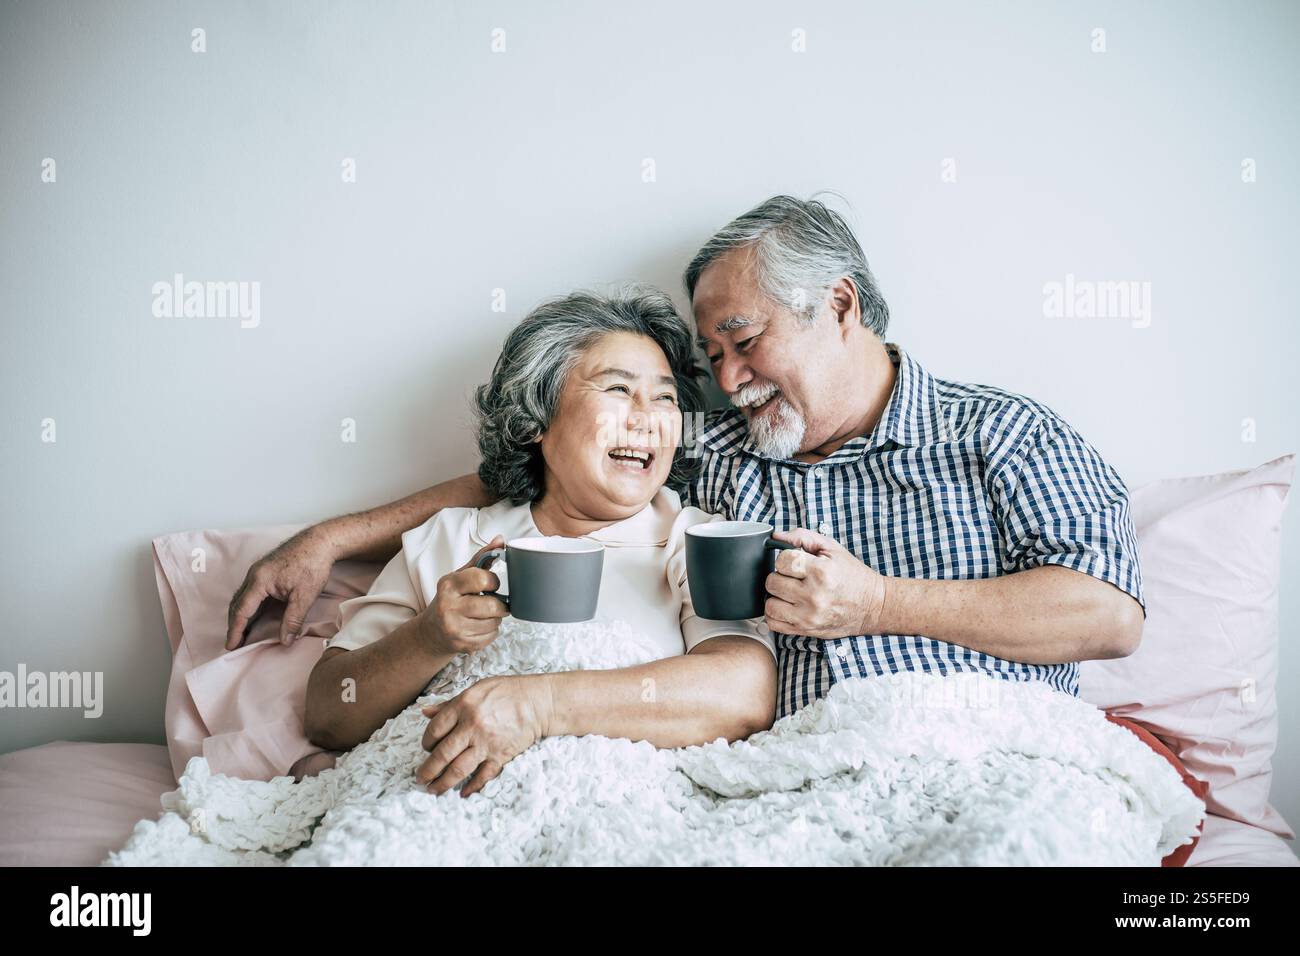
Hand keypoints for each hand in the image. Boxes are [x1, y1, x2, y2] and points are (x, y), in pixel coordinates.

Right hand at [226, 526, 337, 649]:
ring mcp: (258, 571)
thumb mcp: (304, 596)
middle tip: (234, 644)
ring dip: (239, 616)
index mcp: (259, 581)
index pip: (241, 610)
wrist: (320, 541)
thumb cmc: (313, 564)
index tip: (230, 646)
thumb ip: (293, 620)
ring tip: (241, 634)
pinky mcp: (265, 570)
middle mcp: (254, 575)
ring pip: (242, 597)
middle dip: (233, 625)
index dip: (235, 630)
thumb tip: (285, 641)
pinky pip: (250, 591)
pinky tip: (253, 615)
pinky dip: (247, 606)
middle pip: (237, 604)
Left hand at [415, 674, 553, 797]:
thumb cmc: (508, 691)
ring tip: (433, 790)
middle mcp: (472, 726)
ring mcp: (486, 743)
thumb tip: (425, 712)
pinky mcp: (501, 756)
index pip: (434, 730)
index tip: (426, 748)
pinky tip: (463, 792)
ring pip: (458, 770)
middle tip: (420, 779)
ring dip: (442, 783)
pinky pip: (483, 776)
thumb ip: (450, 703)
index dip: (426, 742)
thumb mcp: (476, 689)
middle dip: (427, 770)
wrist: (539, 702)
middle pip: (442, 755)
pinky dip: (472, 786)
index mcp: (463, 706)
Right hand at [418, 537, 510, 657]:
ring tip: (484, 615)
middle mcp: (448, 606)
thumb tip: (501, 539)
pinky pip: (491, 637)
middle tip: (494, 602)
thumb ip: (481, 558)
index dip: (493, 582)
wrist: (431, 632)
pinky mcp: (462, 644)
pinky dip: (491, 632)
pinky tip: (479, 627)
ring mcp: (454, 628)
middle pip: (492, 606)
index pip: (482, 579)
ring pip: (495, 622)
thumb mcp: (460, 576)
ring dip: (496, 619)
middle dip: (500, 605)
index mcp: (448, 585)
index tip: (492, 585)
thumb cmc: (451, 598)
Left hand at [764, 528, 885, 638]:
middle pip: (772, 582)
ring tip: (790, 592)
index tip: (794, 561)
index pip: (782, 561)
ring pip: (769, 604)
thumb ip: (803, 537)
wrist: (873, 606)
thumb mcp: (832, 548)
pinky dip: (776, 614)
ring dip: (776, 596)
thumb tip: (777, 537)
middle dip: (780, 576)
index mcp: (821, 572)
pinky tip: (787, 606)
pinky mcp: (805, 630)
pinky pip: (773, 623)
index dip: (785, 558)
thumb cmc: (853, 576)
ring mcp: (808, 616)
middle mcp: (814, 596)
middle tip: (793, 577)